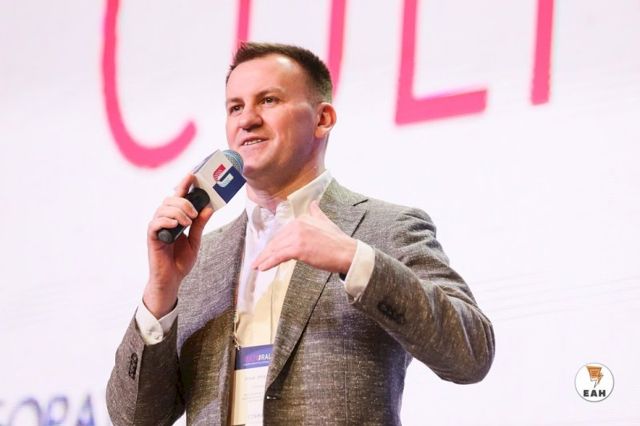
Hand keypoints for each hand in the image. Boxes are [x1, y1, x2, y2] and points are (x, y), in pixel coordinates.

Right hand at [143, 173, 213, 317]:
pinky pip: (155, 222)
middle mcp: (165, 220)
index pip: (179, 197)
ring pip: (163, 208)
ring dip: (178, 212)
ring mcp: (158, 227)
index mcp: (176, 218)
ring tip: (187, 222)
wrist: (172, 279)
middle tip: (194, 214)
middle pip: (170, 199)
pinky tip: (176, 225)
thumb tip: (208, 208)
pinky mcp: (152, 236)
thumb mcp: (196, 240)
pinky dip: (167, 220)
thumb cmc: (180, 260)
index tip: (193, 175)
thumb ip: (200, 224)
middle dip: (184, 202)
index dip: (184, 185)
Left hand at [251, 200, 356, 273]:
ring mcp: (297, 236)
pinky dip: (269, 262)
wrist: (348, 252)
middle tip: (257, 261)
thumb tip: (313, 203)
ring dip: (264, 258)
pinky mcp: (298, 248)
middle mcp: (297, 224)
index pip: (282, 233)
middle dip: (266, 252)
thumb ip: (316, 212)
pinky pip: (279, 256)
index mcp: (302, 219)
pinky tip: (262, 268)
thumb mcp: (325, 221)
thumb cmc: (338, 242)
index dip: (274, 244)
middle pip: (277, 241)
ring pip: (276, 249)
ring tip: (256, 266)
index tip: (267, 251)